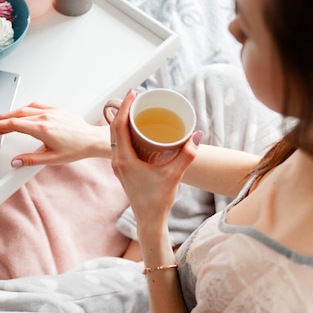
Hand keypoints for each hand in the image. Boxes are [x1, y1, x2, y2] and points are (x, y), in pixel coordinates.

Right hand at [0, 102, 109, 166]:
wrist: (92, 140)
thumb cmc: (76, 148)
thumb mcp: (51, 159)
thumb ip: (30, 160)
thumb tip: (15, 162)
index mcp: (42, 129)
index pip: (14, 125)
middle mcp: (45, 117)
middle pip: (16, 116)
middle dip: (0, 121)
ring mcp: (51, 111)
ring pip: (25, 108)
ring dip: (11, 113)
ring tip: (1, 119)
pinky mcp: (56, 109)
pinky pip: (36, 104)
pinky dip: (25, 107)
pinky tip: (21, 111)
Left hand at [110, 90, 201, 235]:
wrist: (149, 219)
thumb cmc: (159, 199)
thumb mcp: (175, 175)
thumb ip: (187, 155)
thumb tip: (197, 134)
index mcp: (124, 160)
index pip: (118, 126)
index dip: (125, 107)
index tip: (133, 93)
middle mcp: (117, 161)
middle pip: (114, 128)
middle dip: (124, 110)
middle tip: (136, 96)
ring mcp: (118, 165)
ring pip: (115, 137)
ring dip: (122, 121)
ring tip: (135, 108)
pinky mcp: (122, 169)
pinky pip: (119, 145)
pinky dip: (124, 133)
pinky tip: (135, 129)